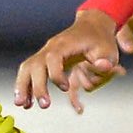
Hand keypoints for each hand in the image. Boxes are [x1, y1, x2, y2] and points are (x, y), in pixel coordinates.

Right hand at [13, 8, 132, 113]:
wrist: (92, 26)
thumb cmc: (100, 40)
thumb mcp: (109, 51)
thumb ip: (106, 64)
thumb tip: (102, 67)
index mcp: (66, 43)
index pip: (53, 57)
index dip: (56, 74)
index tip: (64, 87)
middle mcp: (51, 47)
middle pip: (35, 64)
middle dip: (37, 86)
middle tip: (45, 105)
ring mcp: (45, 53)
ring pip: (27, 68)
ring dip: (23, 86)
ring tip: (24, 105)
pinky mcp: (44, 61)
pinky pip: (29, 72)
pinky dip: (25, 86)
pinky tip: (26, 102)